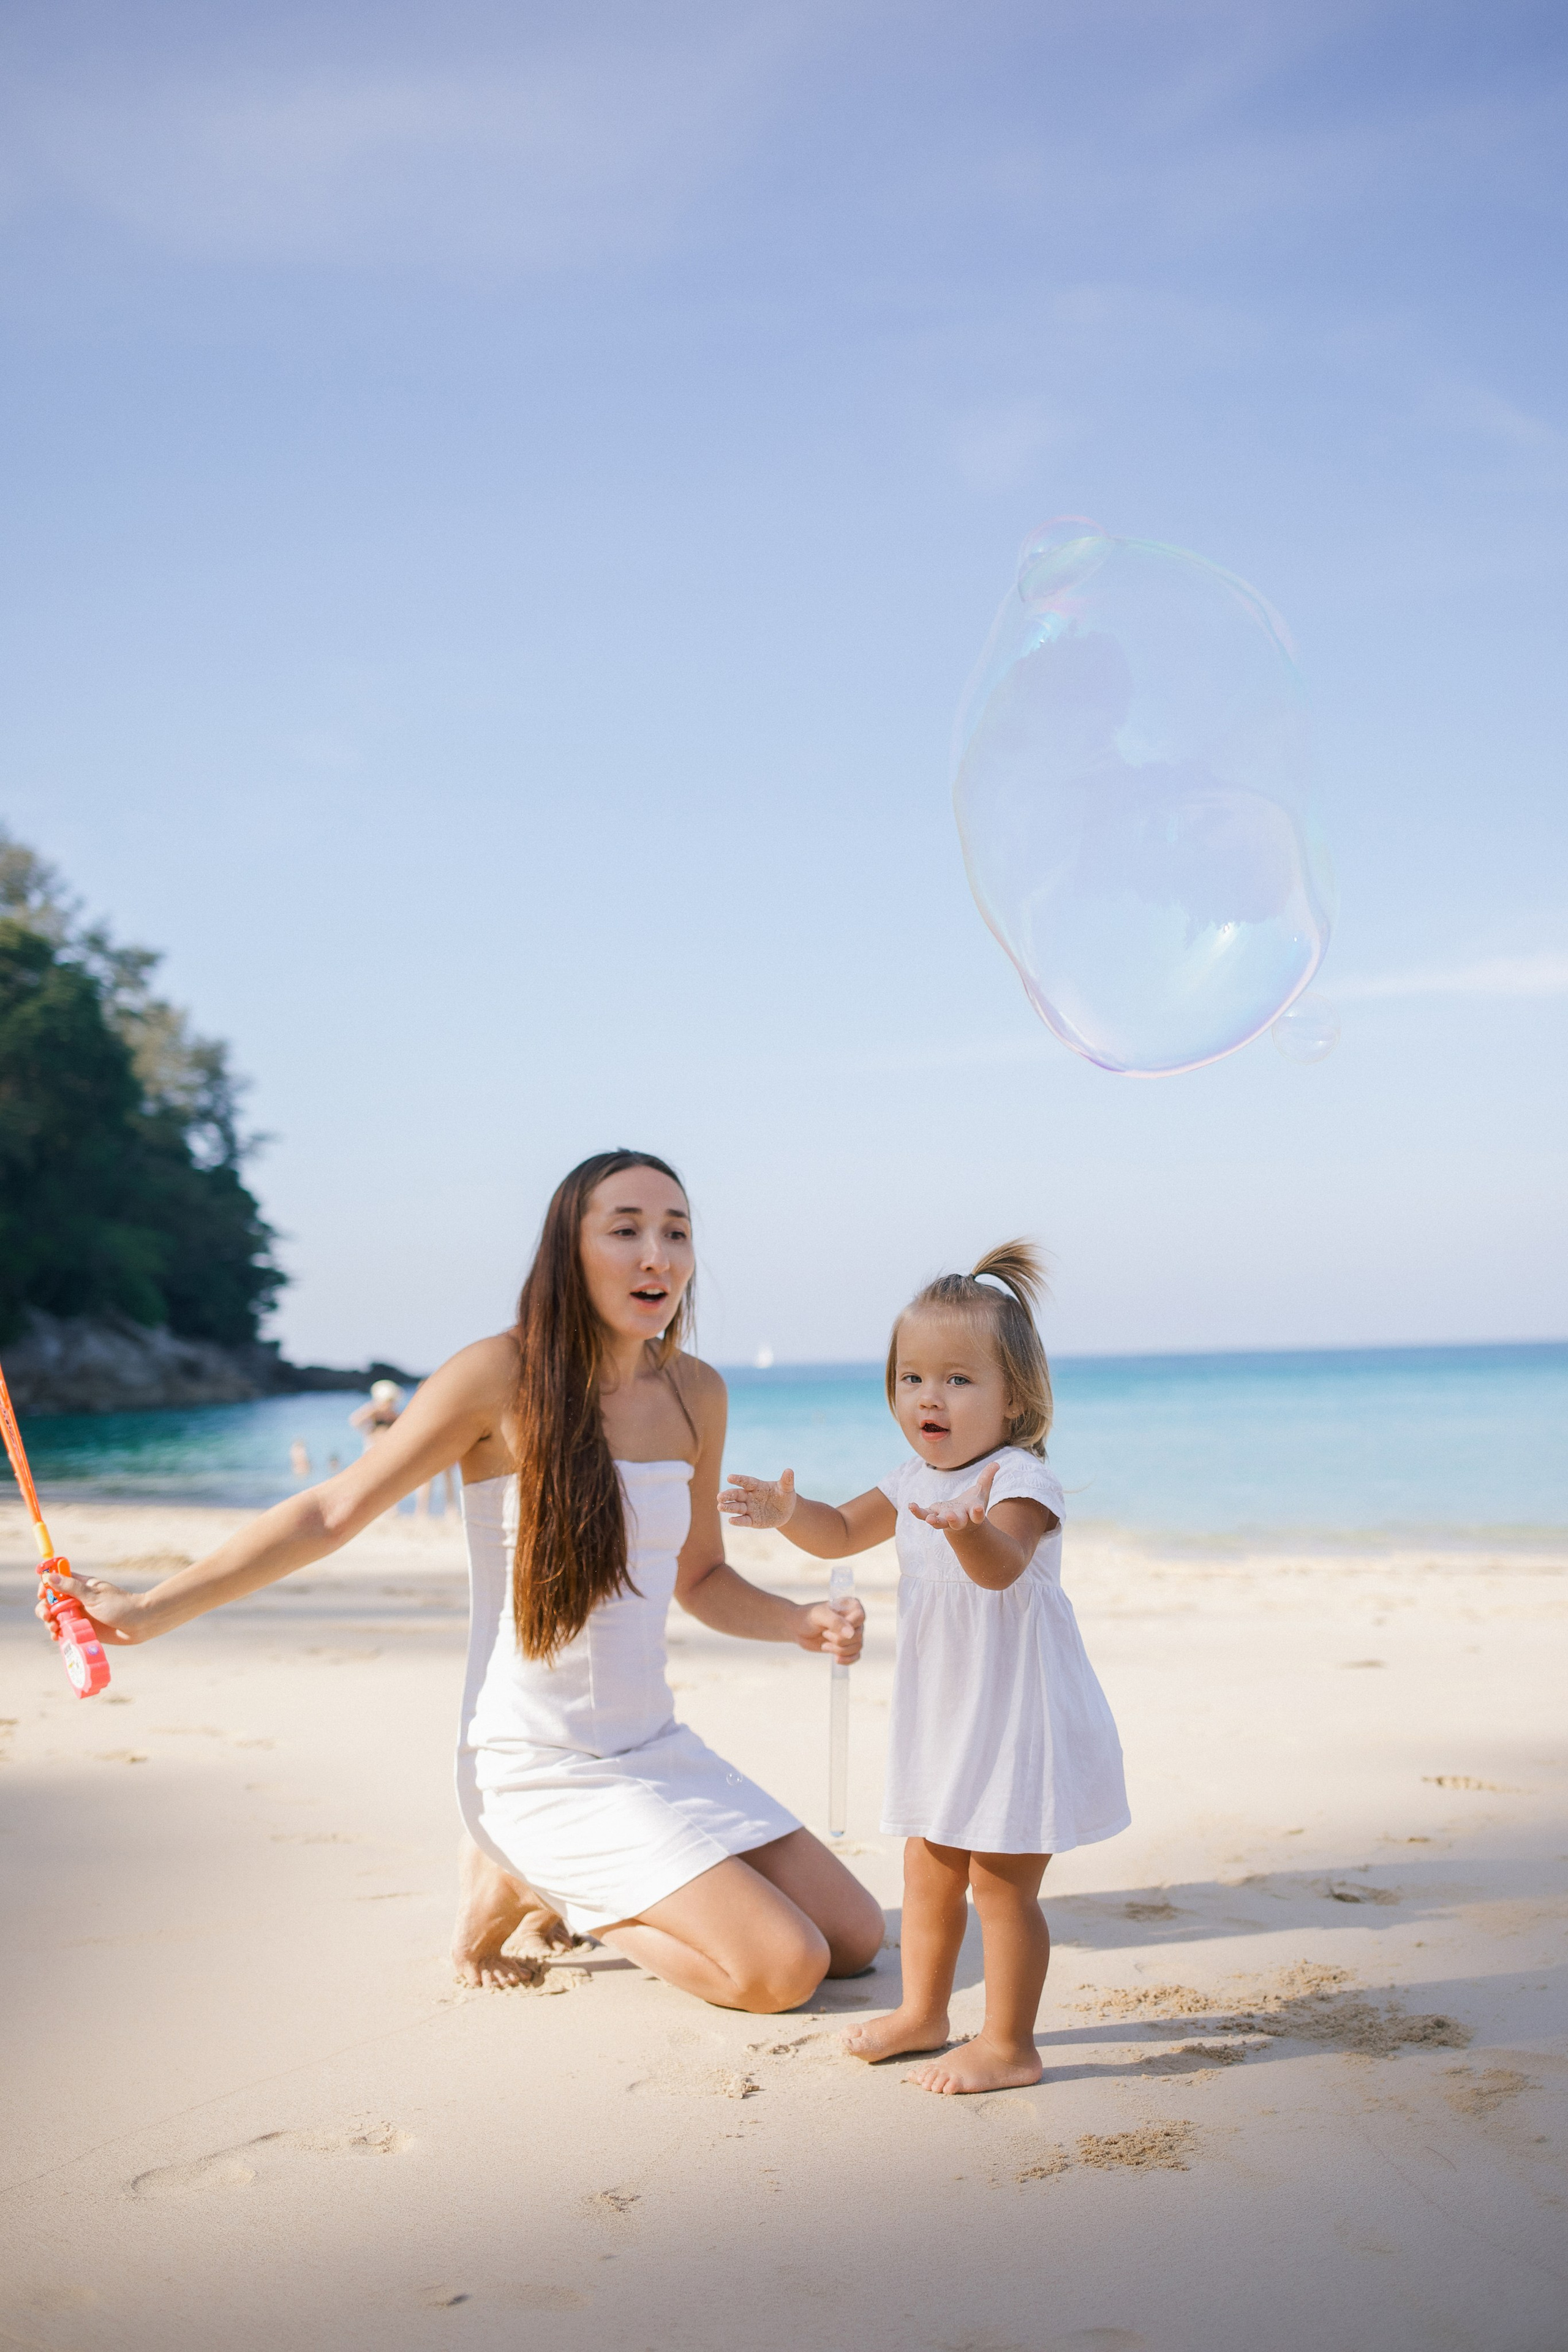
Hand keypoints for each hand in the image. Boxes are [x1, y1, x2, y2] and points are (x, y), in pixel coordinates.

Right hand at [35, 1574, 153, 1645]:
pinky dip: (58, 1634)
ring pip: (55, 1618)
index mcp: (80, 1586)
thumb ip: (72, 1588)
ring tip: (54, 1629)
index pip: (56, 1581)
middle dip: (45, 1609)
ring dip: (49, 1623)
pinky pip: (64, 1631)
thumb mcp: (94, 1596)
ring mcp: (79, 1615)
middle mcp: (77, 1600)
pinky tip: (58, 1637)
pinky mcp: (82, 1630)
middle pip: (51, 1602)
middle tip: (48, 1616)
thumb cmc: (120, 1606)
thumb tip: (50, 1577)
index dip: (46, 1586)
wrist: (139, 1624)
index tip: (42, 1594)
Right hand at [719, 1469, 796, 1528]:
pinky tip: (731, 1520)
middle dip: (728, 1495)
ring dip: (729, 1507)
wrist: (786, 1511)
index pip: (746, 1481)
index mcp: (757, 1486)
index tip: (729, 1477)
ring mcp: (750, 1508)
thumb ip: (786, 1481)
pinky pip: (744, 1520)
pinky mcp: (752, 1520)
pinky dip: (738, 1521)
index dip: (739, 1479)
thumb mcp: (787, 1488)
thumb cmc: (784, 1496)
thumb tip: (789, 1470)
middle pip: (737, 1495)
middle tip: (719, 1496)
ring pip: (737, 1507)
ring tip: (720, 1506)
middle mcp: (750, 1496)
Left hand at [794, 1596, 863, 1661]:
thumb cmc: (808, 1617)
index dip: (847, 1626)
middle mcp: (855, 1619)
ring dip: (839, 1649)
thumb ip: (835, 1622)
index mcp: (851, 1606)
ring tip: (825, 1644)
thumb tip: (851, 1633)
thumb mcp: (820, 1616)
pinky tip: (836, 1659)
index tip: (830, 1628)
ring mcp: (852, 1633)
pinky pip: (856, 1655)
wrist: (798, 1628)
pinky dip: (847, 1659)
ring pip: (857, 1647)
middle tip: (824, 1634)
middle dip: (839, 1640)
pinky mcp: (847, 1645)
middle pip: (858, 1635)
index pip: (860, 1617)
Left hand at [908, 1460, 998, 1534]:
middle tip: (951, 1516)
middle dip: (954, 1519)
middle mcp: (959, 1519)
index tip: (978, 1508)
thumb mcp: (982, 1491)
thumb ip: (987, 1477)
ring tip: (930, 1519)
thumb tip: (996, 1463)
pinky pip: (924, 1515)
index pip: (977, 1514)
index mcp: (973, 1513)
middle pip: (957, 1521)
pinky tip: (911, 1505)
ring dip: (935, 1520)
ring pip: (940, 1522)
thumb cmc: (974, 1505)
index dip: (978, 1512)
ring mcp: (945, 1519)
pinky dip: (918, 1512)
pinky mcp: (934, 1515)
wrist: (964, 1524)